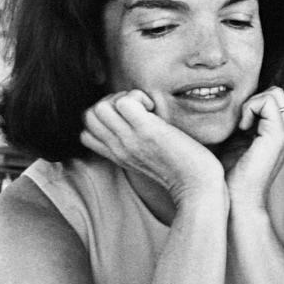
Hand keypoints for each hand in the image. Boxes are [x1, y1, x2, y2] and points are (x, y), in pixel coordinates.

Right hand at [80, 88, 224, 202]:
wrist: (197, 186)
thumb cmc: (182, 171)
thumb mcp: (149, 160)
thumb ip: (136, 145)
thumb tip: (139, 120)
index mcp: (119, 155)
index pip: (86, 134)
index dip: (104, 118)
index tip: (129, 119)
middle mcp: (119, 148)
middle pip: (88, 116)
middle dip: (110, 103)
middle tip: (138, 110)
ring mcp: (130, 139)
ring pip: (100, 107)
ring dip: (123, 98)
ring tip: (146, 108)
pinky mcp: (147, 131)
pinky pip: (125, 102)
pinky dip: (138, 97)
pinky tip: (154, 108)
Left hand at [225, 86, 283, 211]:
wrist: (237, 202)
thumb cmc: (228, 176)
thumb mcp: (232, 141)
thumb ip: (237, 123)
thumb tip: (222, 101)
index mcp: (276, 134)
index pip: (271, 98)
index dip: (251, 102)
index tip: (236, 123)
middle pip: (275, 92)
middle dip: (252, 99)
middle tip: (238, 122)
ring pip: (274, 93)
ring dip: (251, 104)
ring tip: (240, 126)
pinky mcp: (279, 136)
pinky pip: (267, 102)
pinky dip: (250, 109)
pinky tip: (242, 129)